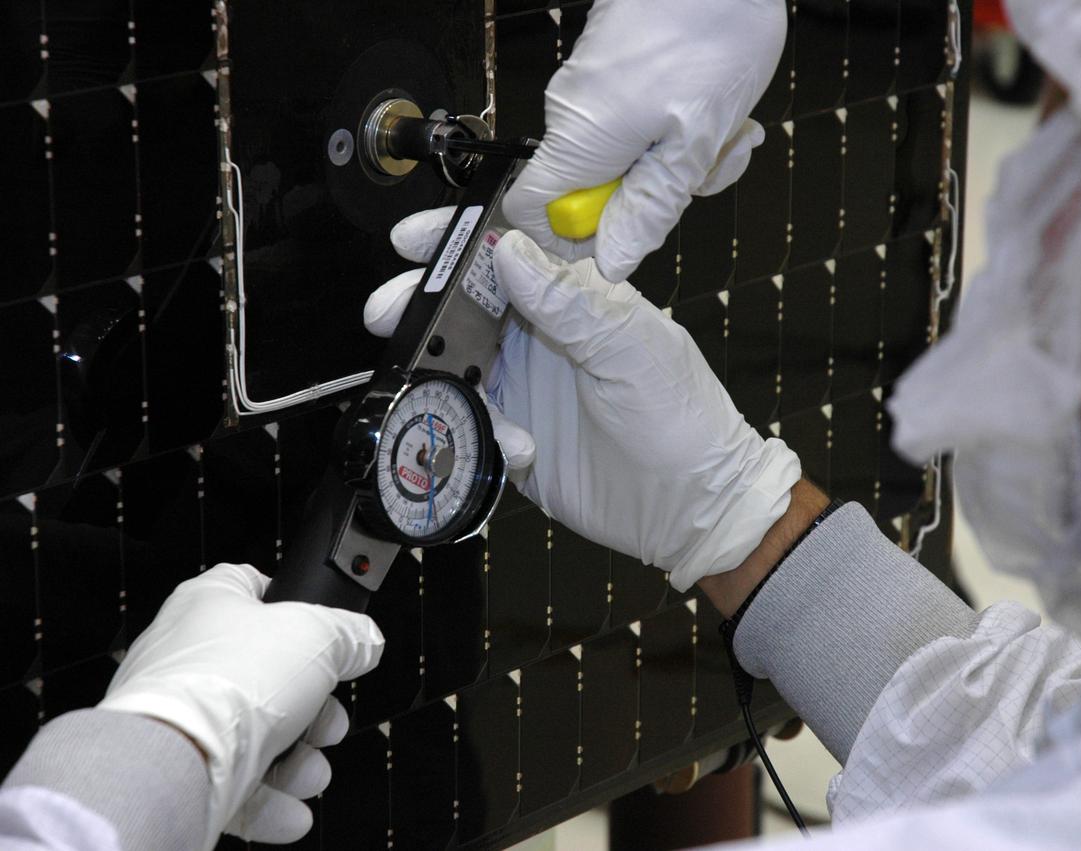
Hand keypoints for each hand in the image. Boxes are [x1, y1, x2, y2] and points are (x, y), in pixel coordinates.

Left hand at [98, 563, 384, 849]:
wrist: (179, 757)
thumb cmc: (229, 681)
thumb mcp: (319, 634)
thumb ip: (351, 634)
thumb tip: (366, 641)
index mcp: (210, 604)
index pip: (255, 589)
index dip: (296, 608)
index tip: (327, 632)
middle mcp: (189, 657)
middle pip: (269, 676)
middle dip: (313, 708)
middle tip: (330, 721)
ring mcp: (181, 715)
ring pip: (255, 735)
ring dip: (297, 761)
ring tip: (312, 772)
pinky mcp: (179, 766)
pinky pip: (234, 783)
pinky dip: (270, 800)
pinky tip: (293, 810)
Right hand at [366, 210, 800, 588]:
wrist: (690, 507)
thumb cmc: (682, 419)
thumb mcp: (631, 348)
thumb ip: (570, 300)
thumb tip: (508, 251)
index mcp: (577, 298)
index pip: (510, 249)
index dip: (458, 239)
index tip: (415, 239)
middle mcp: (544, 335)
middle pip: (466, 303)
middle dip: (422, 302)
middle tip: (389, 310)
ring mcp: (526, 385)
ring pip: (457, 360)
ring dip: (434, 366)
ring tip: (427, 377)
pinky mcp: (514, 436)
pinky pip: (469, 420)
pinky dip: (475, 429)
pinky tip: (517, 446)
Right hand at [501, 0, 786, 282]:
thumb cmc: (714, 31)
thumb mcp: (695, 143)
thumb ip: (650, 207)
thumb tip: (614, 258)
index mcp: (581, 138)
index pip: (532, 214)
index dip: (574, 239)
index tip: (624, 234)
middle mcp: (574, 112)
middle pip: (593, 191)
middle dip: (653, 195)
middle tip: (702, 167)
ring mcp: (593, 89)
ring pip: (626, 159)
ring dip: (680, 159)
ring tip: (722, 129)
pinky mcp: (613, 72)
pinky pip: (637, 125)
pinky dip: (678, 126)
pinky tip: (713, 103)